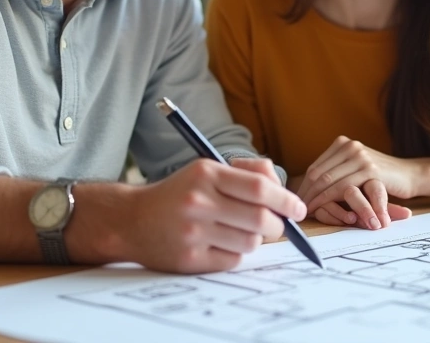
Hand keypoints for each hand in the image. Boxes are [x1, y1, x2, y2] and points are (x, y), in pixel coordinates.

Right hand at [121, 159, 305, 272]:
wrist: (130, 220)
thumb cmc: (178, 193)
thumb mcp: (207, 170)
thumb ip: (247, 172)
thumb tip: (281, 187)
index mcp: (206, 173)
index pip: (259, 188)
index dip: (286, 200)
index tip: (299, 209)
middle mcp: (198, 201)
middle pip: (261, 219)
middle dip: (277, 225)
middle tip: (276, 225)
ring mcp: (192, 232)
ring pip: (250, 242)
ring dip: (255, 239)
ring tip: (240, 232)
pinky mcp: (189, 259)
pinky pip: (232, 260)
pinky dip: (235, 253)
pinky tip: (220, 244)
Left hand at [297, 136, 419, 229]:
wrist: (409, 175)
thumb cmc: (380, 176)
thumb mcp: (356, 167)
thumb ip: (338, 169)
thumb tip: (309, 183)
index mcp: (343, 143)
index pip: (315, 166)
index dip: (303, 185)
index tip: (295, 200)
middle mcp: (350, 146)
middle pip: (318, 173)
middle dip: (305, 193)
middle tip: (296, 209)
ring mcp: (360, 157)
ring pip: (327, 180)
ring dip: (314, 198)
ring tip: (305, 212)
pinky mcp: (369, 170)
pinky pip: (342, 187)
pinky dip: (328, 200)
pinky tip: (322, 210)